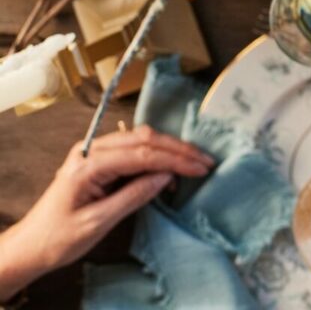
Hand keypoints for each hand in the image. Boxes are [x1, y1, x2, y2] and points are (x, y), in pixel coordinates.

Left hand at [0, 126, 213, 300]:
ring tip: (193, 164)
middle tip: (205, 161)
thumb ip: (134, 196)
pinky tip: (169, 168)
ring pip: (141, 139)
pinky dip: (155, 154)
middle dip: (178, 149)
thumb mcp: (98, 222)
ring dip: (169, 149)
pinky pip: (133, 148)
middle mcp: (90, 150)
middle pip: (144, 138)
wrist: (31, 245)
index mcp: (88, 164)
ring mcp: (93, 152)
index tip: (201, 168)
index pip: (142, 154)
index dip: (175, 159)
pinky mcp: (98, 159)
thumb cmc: (59, 238)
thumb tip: (167, 176)